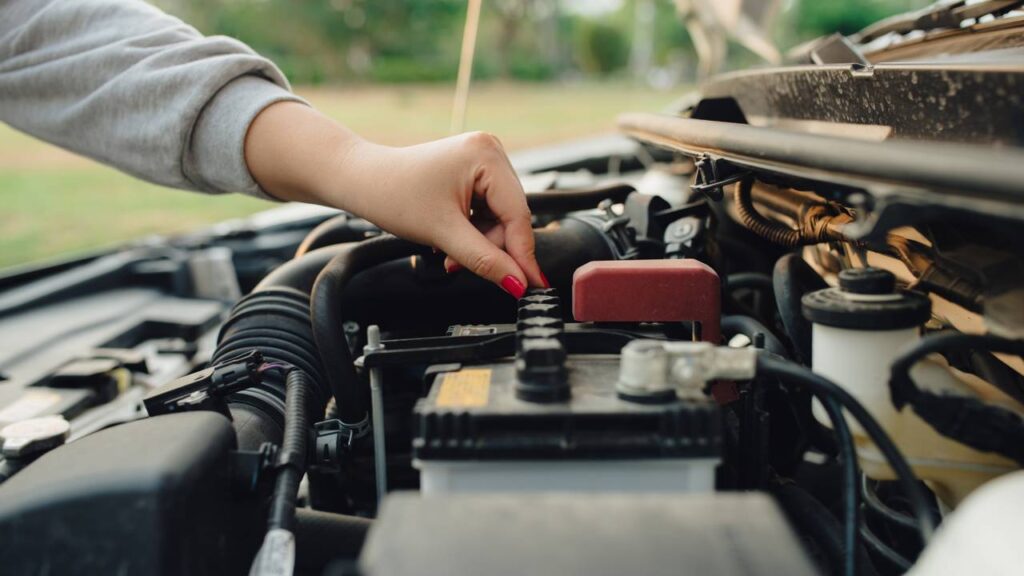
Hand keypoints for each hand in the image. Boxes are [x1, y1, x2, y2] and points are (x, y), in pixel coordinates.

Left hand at [245, 102, 545, 296]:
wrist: (360, 180)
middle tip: (462, 265)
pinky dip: (473, 231)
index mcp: (486, 155)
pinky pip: (487, 210)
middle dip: (490, 247)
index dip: (522, 255)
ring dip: (479, 242)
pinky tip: (452, 238)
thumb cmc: (391, 194)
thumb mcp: (442, 234)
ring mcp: (481, 159)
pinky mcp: (472, 171)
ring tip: (448, 252)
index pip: (518, 215)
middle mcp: (489, 150)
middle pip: (510, 217)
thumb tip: (516, 282)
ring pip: (499, 217)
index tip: (532, 285)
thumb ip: (484, 260)